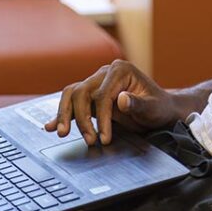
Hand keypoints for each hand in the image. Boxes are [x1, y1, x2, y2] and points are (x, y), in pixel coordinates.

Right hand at [45, 60, 189, 145]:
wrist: (160, 110)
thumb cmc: (159, 108)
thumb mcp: (154, 108)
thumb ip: (138, 104)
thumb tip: (121, 98)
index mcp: (120, 70)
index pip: (102, 94)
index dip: (101, 117)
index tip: (105, 137)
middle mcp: (104, 73)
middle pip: (81, 93)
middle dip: (81, 119)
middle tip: (90, 141)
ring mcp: (95, 83)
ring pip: (71, 95)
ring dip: (64, 115)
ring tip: (62, 133)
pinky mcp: (90, 96)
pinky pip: (71, 102)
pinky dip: (61, 115)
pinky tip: (51, 126)